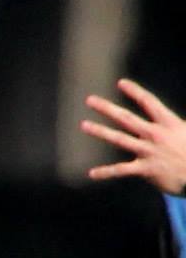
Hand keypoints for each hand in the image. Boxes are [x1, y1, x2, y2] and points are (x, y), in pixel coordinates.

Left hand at [83, 80, 185, 194]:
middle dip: (107, 108)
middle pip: (127, 118)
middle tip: (90, 100)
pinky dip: (106, 172)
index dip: (135, 92)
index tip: (121, 83)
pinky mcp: (146, 169)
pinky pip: (121, 170)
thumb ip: (174, 124)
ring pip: (119, 139)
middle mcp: (156, 135)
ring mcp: (149, 151)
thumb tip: (171, 115)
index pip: (149, 102)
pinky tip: (91, 174)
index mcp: (169, 123)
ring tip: (84, 125)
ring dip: (100, 131)